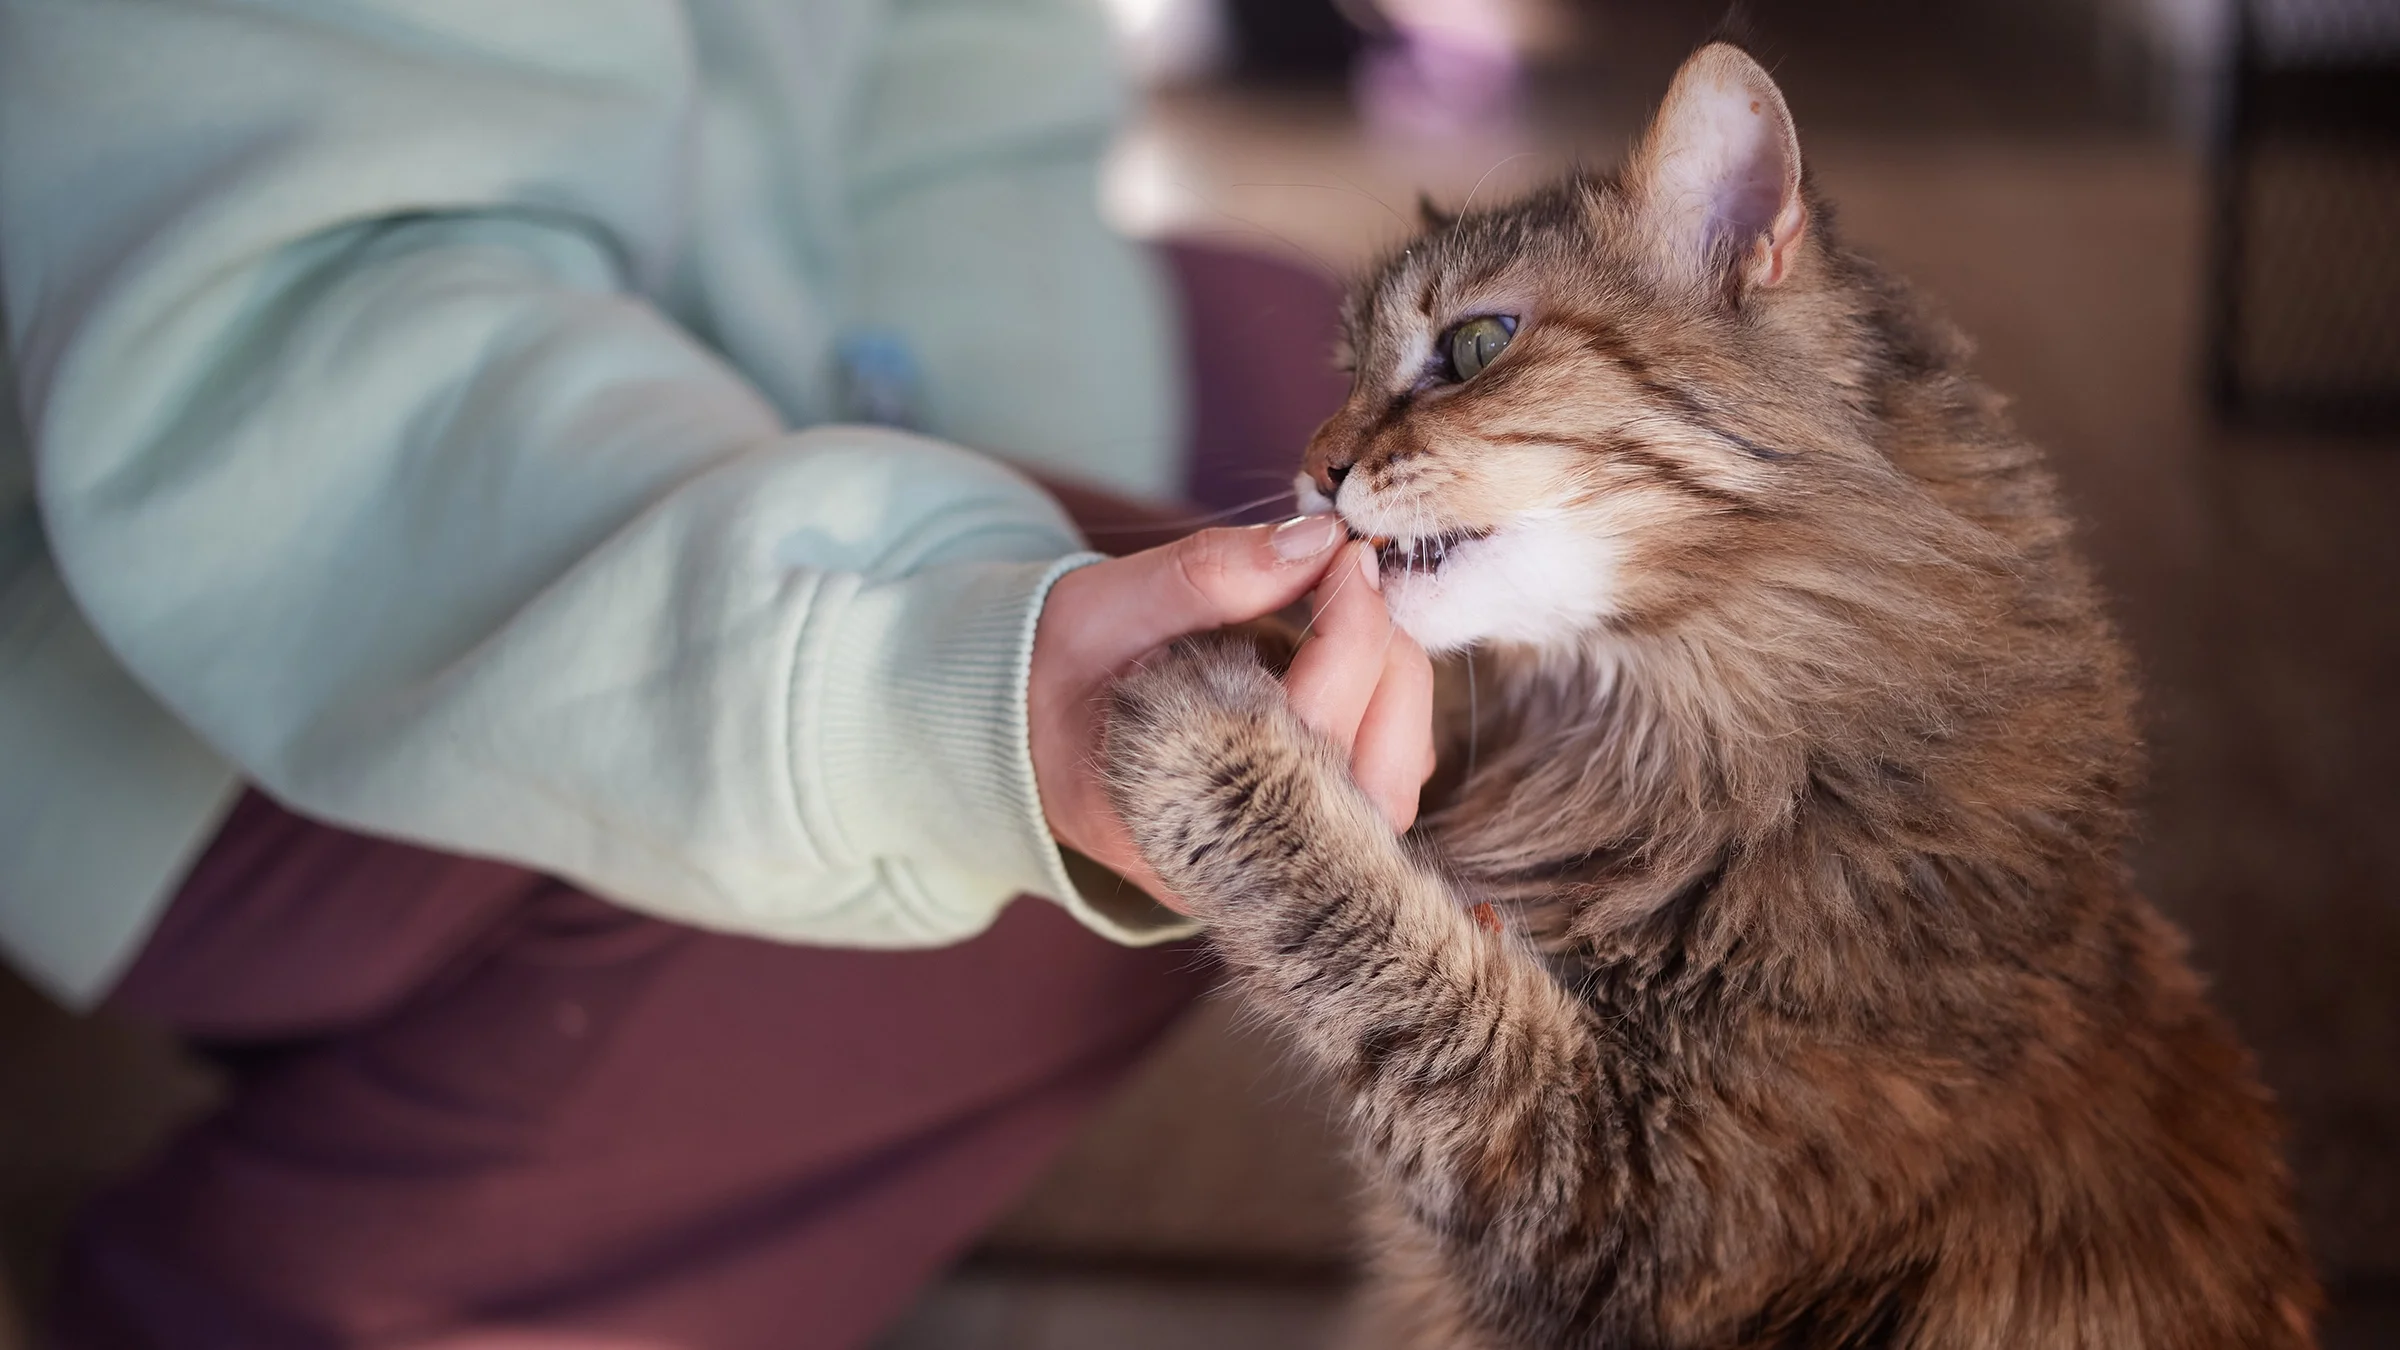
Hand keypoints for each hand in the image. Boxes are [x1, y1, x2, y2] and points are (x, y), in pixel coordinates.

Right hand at [1031, 517, 1437, 912]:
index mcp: (1180, 803)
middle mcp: (1237, 862)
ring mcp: (1274, 869)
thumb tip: (1319, 539)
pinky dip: (1386, 718)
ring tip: (1353, 620)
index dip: (1349, 624)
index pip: (1310, 722)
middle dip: (1386, 656)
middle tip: (1354, 577)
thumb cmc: (1062, 672)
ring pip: (1394, 790)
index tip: (1343, 550)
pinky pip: (1381, 790)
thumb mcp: (1109, 606)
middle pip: (1377, 773)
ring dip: (1395, 691)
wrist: (1027, 738)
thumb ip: (1210, 574)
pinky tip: (1345, 667)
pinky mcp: (1300, 851)